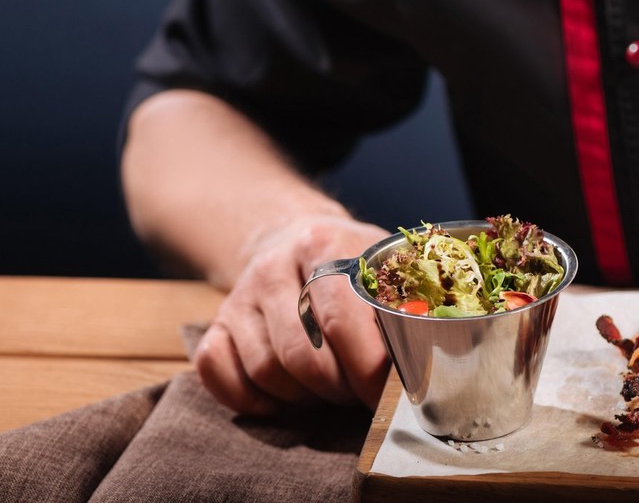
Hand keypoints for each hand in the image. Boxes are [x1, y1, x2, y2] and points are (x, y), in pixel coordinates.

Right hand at [193, 215, 391, 413]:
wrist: (291, 238)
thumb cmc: (351, 267)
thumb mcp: (384, 267)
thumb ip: (403, 306)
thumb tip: (422, 361)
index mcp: (323, 245)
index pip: (342, 323)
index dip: (369, 371)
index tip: (390, 395)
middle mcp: (273, 267)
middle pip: (303, 356)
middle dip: (339, 389)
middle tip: (360, 392)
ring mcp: (240, 296)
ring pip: (266, 371)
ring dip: (304, 397)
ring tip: (330, 388)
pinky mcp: (216, 323)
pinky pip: (217, 373)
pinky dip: (251, 399)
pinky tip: (283, 395)